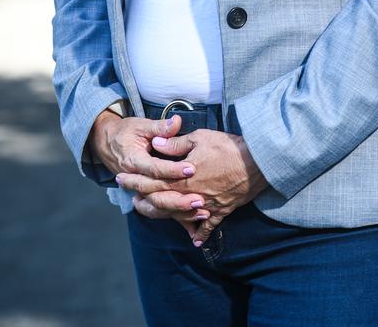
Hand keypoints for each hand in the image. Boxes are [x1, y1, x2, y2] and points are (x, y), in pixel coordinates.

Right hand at [88, 111, 208, 218]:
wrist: (105, 143)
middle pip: (157, 196)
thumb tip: (176, 122)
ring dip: (180, 212)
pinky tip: (193, 226)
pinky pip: (160, 212)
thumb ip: (160, 127)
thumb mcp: (140, 125)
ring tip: (202, 212)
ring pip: (158, 209)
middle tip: (200, 199)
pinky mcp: (144, 197)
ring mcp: (138, 191)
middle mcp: (135, 181)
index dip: (174, 170)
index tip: (192, 169)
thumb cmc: (124, 133)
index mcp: (134, 162)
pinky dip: (176, 218)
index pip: (155, 169)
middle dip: (179, 200)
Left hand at [117, 127, 267, 246]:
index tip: (121, 178)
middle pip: (161, 201)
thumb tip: (155, 144)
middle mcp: (191, 196)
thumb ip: (175, 144)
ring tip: (151, 212)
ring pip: (179, 215)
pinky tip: (194, 239)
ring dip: (164, 214)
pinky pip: (209, 226)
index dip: (135, 181)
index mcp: (182, 178)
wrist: (257, 162)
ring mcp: (205, 206)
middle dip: (143, 198)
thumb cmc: (227, 147)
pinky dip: (200, 232)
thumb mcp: (199, 138)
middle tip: (130, 198)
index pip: (152, 182)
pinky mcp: (221, 210)